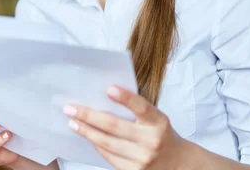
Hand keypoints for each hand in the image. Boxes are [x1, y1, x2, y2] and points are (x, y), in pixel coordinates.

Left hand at [63, 86, 186, 169]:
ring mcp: (143, 159)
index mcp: (159, 122)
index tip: (109, 88)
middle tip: (70, 108)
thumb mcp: (156, 119)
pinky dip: (96, 145)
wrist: (179, 164)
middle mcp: (152, 141)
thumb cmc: (162, 135)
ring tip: (73, 123)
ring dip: (86, 131)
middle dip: (89, 116)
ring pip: (107, 143)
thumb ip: (136, 110)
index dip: (126, 98)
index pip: (142, 107)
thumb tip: (103, 98)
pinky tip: (88, 136)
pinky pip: (109, 157)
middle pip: (114, 126)